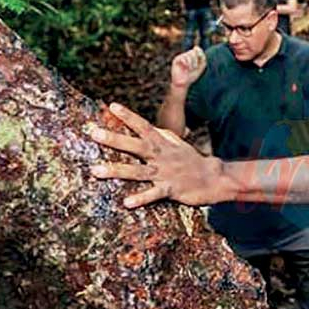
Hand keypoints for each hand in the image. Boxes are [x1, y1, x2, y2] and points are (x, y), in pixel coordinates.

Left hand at [89, 103, 221, 207]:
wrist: (215, 177)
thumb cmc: (192, 160)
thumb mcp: (176, 144)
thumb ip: (161, 135)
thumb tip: (147, 126)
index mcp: (163, 144)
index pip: (144, 126)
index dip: (128, 116)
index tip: (112, 106)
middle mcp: (161, 156)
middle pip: (135, 145)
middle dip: (114, 139)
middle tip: (94, 133)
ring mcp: (165, 173)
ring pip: (137, 171)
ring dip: (116, 170)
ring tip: (95, 171)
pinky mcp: (171, 189)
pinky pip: (153, 194)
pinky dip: (141, 198)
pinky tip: (126, 202)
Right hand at [171, 46, 206, 88]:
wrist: (183, 84)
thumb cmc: (192, 76)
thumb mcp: (200, 67)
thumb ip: (202, 57)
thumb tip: (196, 47)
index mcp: (193, 57)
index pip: (197, 50)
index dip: (200, 53)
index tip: (201, 59)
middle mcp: (186, 56)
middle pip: (193, 51)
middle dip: (195, 60)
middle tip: (194, 67)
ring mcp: (181, 57)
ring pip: (189, 54)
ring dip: (191, 62)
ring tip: (190, 69)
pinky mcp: (176, 60)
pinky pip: (183, 58)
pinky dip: (186, 63)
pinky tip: (185, 67)